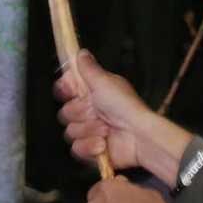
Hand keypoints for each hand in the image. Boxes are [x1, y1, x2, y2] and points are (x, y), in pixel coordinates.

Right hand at [56, 50, 147, 174]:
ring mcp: (89, 132)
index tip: (70, 89)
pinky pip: (77, 149)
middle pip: (65, 112)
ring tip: (106, 129)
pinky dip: (89, 146)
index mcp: (92, 93)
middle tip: (96, 111)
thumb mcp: (105, 82)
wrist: (138, 136)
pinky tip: (103, 144)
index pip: (66, 89)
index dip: (64, 89)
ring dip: (88, 130)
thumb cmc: (123, 105)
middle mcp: (89, 112)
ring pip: (70, 131)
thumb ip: (89, 68)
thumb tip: (81, 52)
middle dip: (79, 112)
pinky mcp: (91, 151)